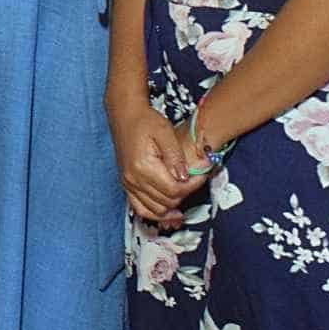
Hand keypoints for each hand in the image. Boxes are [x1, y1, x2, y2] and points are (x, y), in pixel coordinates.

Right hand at [108, 99, 191, 223]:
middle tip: (197, 181)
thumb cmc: (145, 120)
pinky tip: (168, 213)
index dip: (193, 186)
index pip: (174, 189)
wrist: (125, 115)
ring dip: (172, 208)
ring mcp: (128, 183)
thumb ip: (176, 157)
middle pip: (166, 201)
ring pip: (154, 210)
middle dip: (186, 194)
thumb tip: (185, 178)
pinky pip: (140, 209)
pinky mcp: (126, 184)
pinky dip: (155, 214)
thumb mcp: (165, 132)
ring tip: (187, 198)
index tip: (203, 174)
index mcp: (143, 166)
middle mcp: (133, 179)